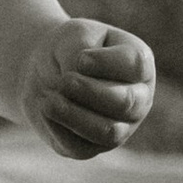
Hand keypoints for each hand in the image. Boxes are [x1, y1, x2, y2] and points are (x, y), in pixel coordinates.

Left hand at [21, 20, 155, 160]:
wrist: (43, 70)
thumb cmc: (68, 48)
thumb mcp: (73, 35)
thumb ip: (79, 49)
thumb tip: (74, 78)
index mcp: (139, 66)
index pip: (135, 65)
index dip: (105, 63)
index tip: (80, 58)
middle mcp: (137, 99)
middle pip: (126, 102)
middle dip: (90, 91)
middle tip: (63, 81)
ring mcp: (119, 127)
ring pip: (108, 133)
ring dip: (74, 115)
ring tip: (48, 100)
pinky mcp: (91, 147)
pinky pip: (80, 147)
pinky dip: (58, 128)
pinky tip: (44, 109)